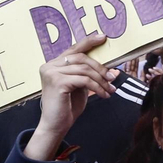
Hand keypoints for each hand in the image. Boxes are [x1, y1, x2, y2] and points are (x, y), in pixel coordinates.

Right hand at [27, 32, 112, 160]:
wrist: (56, 126)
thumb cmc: (67, 106)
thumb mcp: (81, 86)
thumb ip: (91, 75)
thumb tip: (113, 70)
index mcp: (54, 64)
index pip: (74, 49)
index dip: (89, 42)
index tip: (103, 37)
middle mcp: (50, 66)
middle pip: (82, 58)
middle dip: (100, 68)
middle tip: (113, 78)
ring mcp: (51, 73)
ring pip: (84, 70)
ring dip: (101, 80)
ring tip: (110, 90)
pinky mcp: (57, 82)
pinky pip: (84, 80)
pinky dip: (97, 87)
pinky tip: (103, 95)